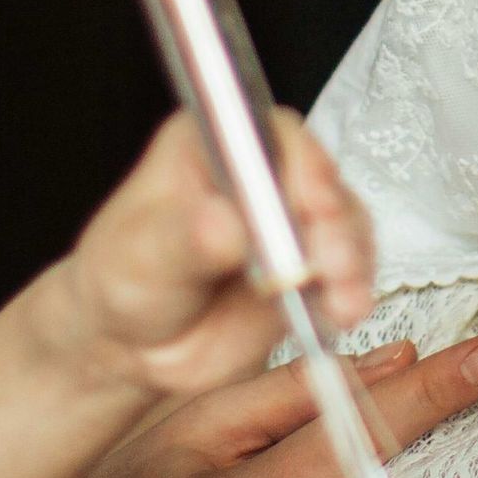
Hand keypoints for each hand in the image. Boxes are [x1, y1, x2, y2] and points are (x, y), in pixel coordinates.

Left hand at [44, 110, 378, 398]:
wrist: (136, 345)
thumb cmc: (126, 280)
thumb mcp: (139, 257)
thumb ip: (181, 239)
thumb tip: (223, 223)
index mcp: (210, 140)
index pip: (264, 132)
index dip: (296, 161)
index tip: (311, 201)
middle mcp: (258, 169)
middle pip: (316, 173)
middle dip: (332, 220)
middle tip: (328, 263)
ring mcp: (290, 216)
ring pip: (343, 220)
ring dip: (350, 260)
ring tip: (341, 301)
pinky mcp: (311, 261)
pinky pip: (348, 266)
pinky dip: (351, 289)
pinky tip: (342, 311)